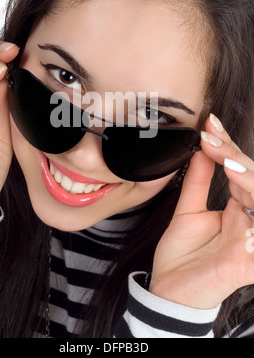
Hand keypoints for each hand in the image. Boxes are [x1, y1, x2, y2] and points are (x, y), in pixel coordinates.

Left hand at [150, 114, 253, 308]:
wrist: (168, 290)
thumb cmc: (182, 255)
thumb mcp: (187, 211)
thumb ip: (197, 182)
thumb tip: (199, 150)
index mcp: (239, 211)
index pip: (241, 172)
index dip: (228, 147)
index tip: (210, 124)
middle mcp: (250, 223)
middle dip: (235, 155)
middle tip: (212, 137)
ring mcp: (251, 241)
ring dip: (247, 176)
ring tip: (226, 158)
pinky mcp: (248, 261)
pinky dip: (252, 203)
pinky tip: (240, 187)